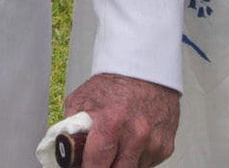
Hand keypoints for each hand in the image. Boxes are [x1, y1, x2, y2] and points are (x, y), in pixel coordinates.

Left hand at [64, 73, 179, 167]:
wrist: (147, 70)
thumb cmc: (115, 83)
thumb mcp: (82, 99)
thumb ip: (71, 127)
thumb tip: (64, 150)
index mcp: (112, 123)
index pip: (95, 166)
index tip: (83, 167)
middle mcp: (136, 136)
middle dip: (104, 167)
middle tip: (98, 158)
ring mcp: (153, 144)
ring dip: (121, 163)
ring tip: (116, 145)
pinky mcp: (165, 148)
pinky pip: (146, 164)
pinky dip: (136, 158)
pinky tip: (132, 142)